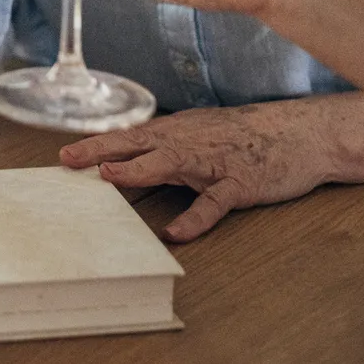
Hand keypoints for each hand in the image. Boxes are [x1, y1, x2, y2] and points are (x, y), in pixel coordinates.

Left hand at [58, 91, 363, 241]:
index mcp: (178, 131)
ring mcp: (214, 162)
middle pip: (138, 143)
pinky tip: (175, 233)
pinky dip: (194, 218)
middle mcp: (190, 142)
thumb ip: (167, 149)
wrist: (300, 134)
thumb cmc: (247, 138)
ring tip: (109, 178)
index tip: (64, 154)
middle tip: (68, 160)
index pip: (129, 135)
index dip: (97, 143)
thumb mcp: (202, 136)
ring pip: (171, 163)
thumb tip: (129, 166)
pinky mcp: (240, 182)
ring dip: (138, 169)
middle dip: (101, 150)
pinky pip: (214, 202)